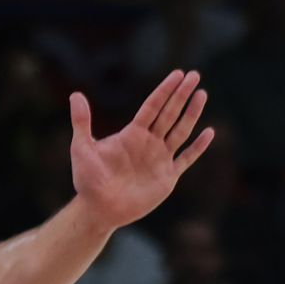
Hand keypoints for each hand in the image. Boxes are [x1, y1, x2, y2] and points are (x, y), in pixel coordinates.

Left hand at [68, 69, 213, 230]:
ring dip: (192, 113)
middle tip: (195, 75)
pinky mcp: (167, 177)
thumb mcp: (82, 148)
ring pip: (181, 131)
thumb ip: (81, 122)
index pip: (152, 107)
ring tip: (202, 94)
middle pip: (169, 113)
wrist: (99, 209)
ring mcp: (160, 159)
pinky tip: (209, 132)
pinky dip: (198, 147)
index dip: (165, 90)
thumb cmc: (87, 180)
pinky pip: (186, 158)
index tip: (178, 74)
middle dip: (182, 95)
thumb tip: (75, 94)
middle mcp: (148, 143)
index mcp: (132, 134)